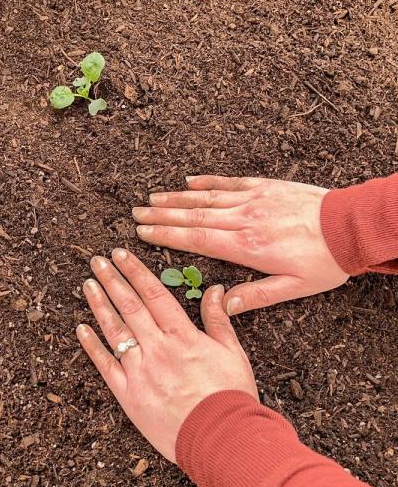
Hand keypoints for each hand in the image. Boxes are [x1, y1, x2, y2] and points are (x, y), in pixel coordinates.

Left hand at [77, 248, 256, 462]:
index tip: (120, 254)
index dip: (135, 271)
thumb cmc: (231, 397)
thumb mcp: (232, 353)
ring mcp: (139, 371)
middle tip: (97, 261)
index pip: (153, 294)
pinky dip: (92, 346)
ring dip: (99, 304)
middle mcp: (157, 348)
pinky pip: (105, 365)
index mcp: (182, 336)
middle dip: (112, 279)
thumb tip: (214, 288)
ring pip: (114, 330)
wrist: (223, 440)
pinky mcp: (128, 394)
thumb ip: (218, 319)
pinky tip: (81, 328)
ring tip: (88, 284)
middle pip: (129, 306)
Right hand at [132, 175, 348, 315]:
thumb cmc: (324, 261)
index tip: (143, 232)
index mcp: (246, 247)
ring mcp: (253, 199)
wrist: (351, 227)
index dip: (166, 235)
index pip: (196, 238)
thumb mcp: (293, 288)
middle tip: (136, 213)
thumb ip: (255, 296)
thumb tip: (222, 305)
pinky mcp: (264, 187)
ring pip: (206, 197)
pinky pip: (229, 181)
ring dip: (176, 197)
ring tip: (152, 198)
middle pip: (193, 215)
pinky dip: (206, 181)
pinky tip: (188, 181)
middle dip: (161, 214)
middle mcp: (243, 219)